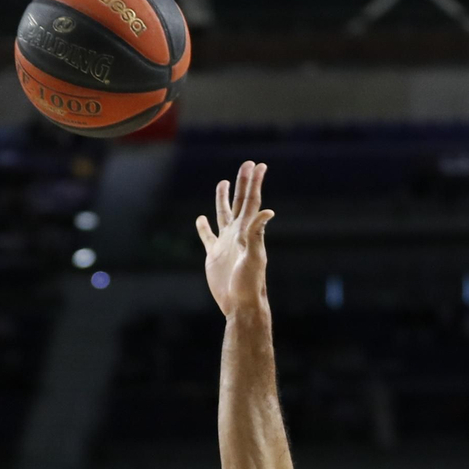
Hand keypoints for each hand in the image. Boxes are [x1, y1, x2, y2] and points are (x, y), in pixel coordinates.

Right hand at [195, 160, 273, 317]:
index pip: (252, 202)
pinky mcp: (213, 255)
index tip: (259, 165)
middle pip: (240, 202)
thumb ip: (256, 234)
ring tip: (223, 182)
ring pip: (223, 214)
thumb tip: (267, 212)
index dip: (255, 183)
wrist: (239, 303)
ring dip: (223, 199)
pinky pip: (207, 236)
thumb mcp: (254, 257)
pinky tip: (201, 219)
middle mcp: (237, 234)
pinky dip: (203, 227)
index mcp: (247, 231)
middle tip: (247, 164)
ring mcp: (225, 243)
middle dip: (243, 183)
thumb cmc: (250, 283)